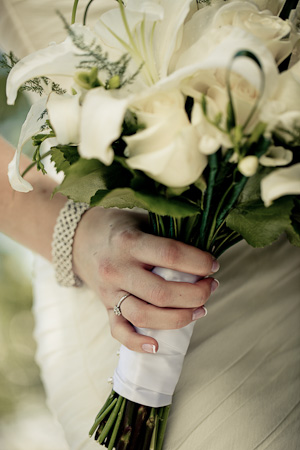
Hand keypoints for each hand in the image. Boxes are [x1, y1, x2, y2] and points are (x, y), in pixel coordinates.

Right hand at [73, 208, 218, 352]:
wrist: (80, 238)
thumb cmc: (119, 227)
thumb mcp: (142, 219)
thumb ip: (168, 233)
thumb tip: (206, 248)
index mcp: (129, 242)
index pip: (170, 255)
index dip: (198, 262)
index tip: (214, 265)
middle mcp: (117, 269)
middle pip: (162, 293)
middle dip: (196, 294)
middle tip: (212, 287)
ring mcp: (109, 292)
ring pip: (145, 316)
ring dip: (179, 318)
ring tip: (200, 310)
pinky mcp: (105, 307)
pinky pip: (119, 331)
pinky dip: (138, 343)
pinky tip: (158, 346)